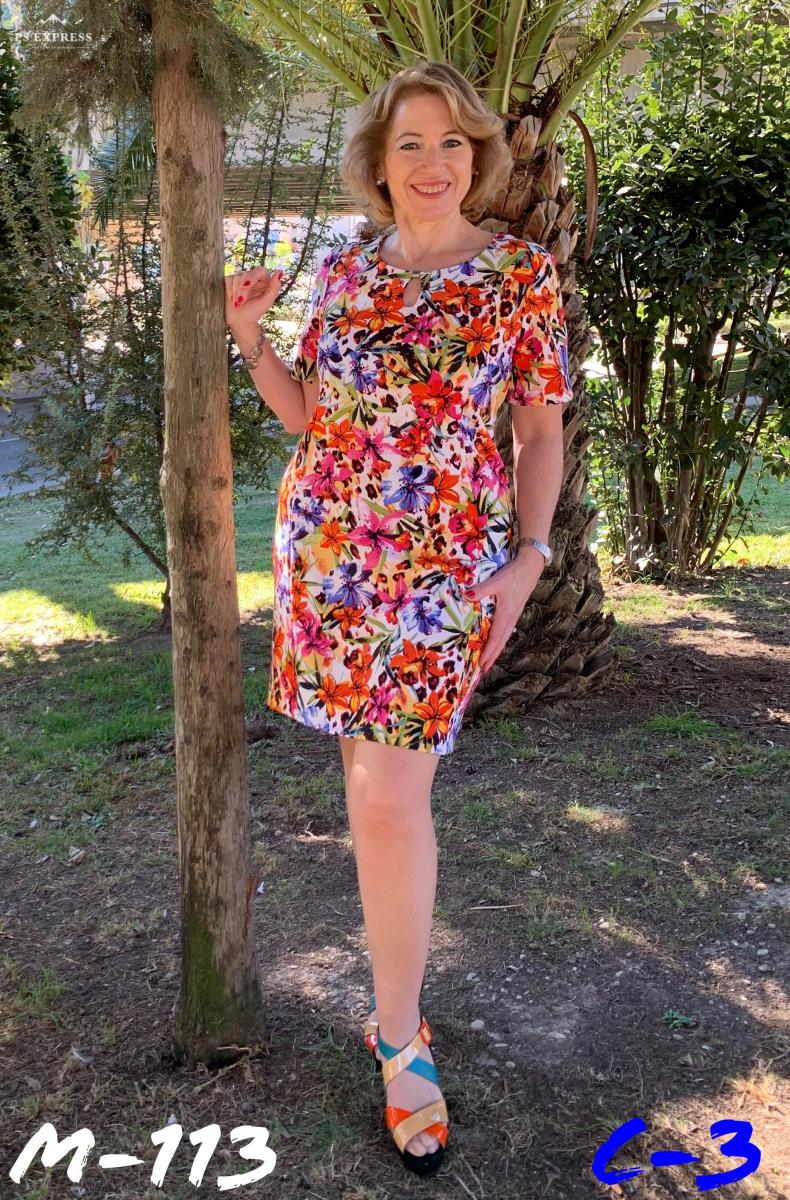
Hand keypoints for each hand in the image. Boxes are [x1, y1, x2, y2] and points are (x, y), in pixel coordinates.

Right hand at [225, 265, 283, 330]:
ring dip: (235, 292)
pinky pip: (228, 279)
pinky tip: (232, 299)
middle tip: (240, 302)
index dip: (252, 277)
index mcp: (264, 279)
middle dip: (242, 290)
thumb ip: (275, 287)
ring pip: (236, 277)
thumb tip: (280, 271)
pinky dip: (229, 290)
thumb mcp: (267, 301)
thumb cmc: (255, 312)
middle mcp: (253, 276)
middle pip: (246, 274)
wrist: (241, 320)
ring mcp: (241, 278)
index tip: (246, 286)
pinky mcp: (231, 281)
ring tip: (237, 303)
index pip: (259, 270)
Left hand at [466, 551, 544, 673]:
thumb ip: (481, 589)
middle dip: (492, 657)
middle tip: (483, 670)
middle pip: (500, 642)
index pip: (495, 638)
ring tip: (489, 661)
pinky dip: (500, 640)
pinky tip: (497, 641)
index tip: (481, 665)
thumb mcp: (496, 581)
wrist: (530, 567)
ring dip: (496, 650)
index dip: (488, 652)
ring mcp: (514, 615)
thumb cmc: (513, 574)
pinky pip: (506, 631)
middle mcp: (510, 618)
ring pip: (504, 637)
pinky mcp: (515, 611)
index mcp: (505, 614)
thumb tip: (466, 595)